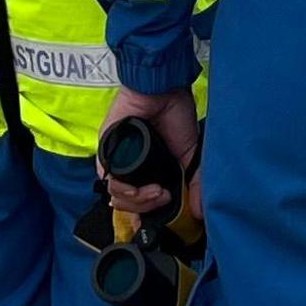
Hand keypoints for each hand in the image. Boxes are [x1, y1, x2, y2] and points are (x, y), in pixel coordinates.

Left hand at [97, 84, 200, 216]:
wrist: (164, 91)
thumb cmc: (176, 116)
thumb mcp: (190, 155)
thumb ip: (195, 184)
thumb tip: (199, 213)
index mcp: (149, 170)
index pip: (142, 201)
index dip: (149, 212)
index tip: (163, 214)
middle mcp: (131, 167)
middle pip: (130, 204)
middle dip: (148, 207)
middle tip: (164, 196)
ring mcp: (117, 160)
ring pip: (118, 196)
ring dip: (138, 200)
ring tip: (156, 191)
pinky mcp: (106, 151)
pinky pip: (107, 180)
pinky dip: (122, 189)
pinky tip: (137, 187)